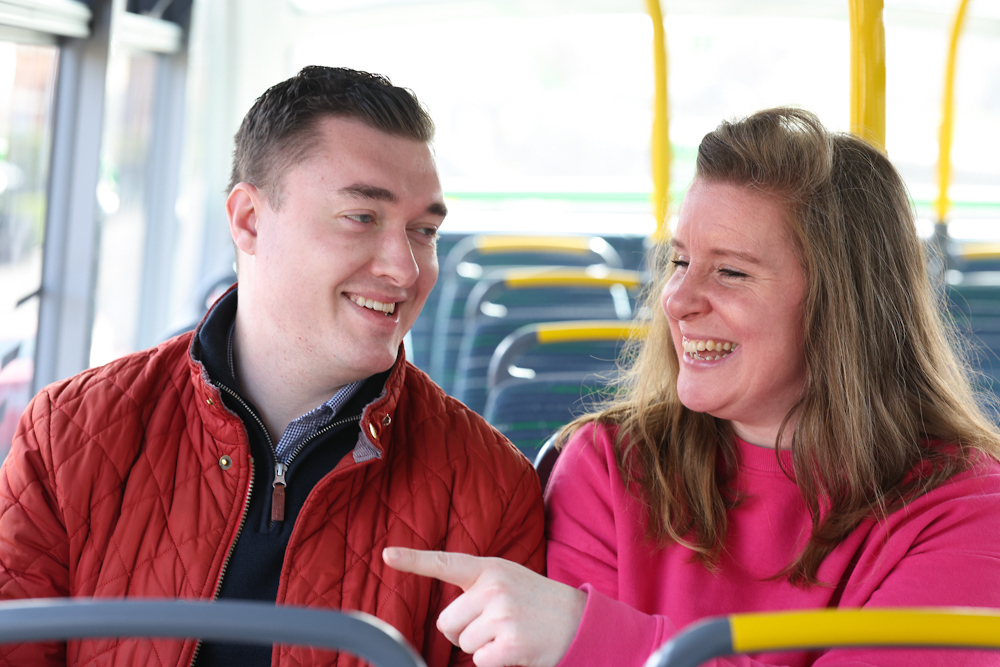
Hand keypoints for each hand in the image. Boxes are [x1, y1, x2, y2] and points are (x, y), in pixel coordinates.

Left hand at [383, 547, 585, 666]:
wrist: (579, 620)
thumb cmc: (537, 603)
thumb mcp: (509, 579)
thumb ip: (478, 586)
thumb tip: (447, 618)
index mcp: (490, 568)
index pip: (445, 562)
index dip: (413, 559)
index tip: (387, 554)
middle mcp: (494, 587)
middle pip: (447, 623)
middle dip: (464, 633)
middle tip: (495, 627)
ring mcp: (502, 614)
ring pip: (464, 645)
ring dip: (483, 649)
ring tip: (511, 635)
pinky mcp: (511, 642)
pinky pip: (481, 662)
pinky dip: (496, 664)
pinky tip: (516, 651)